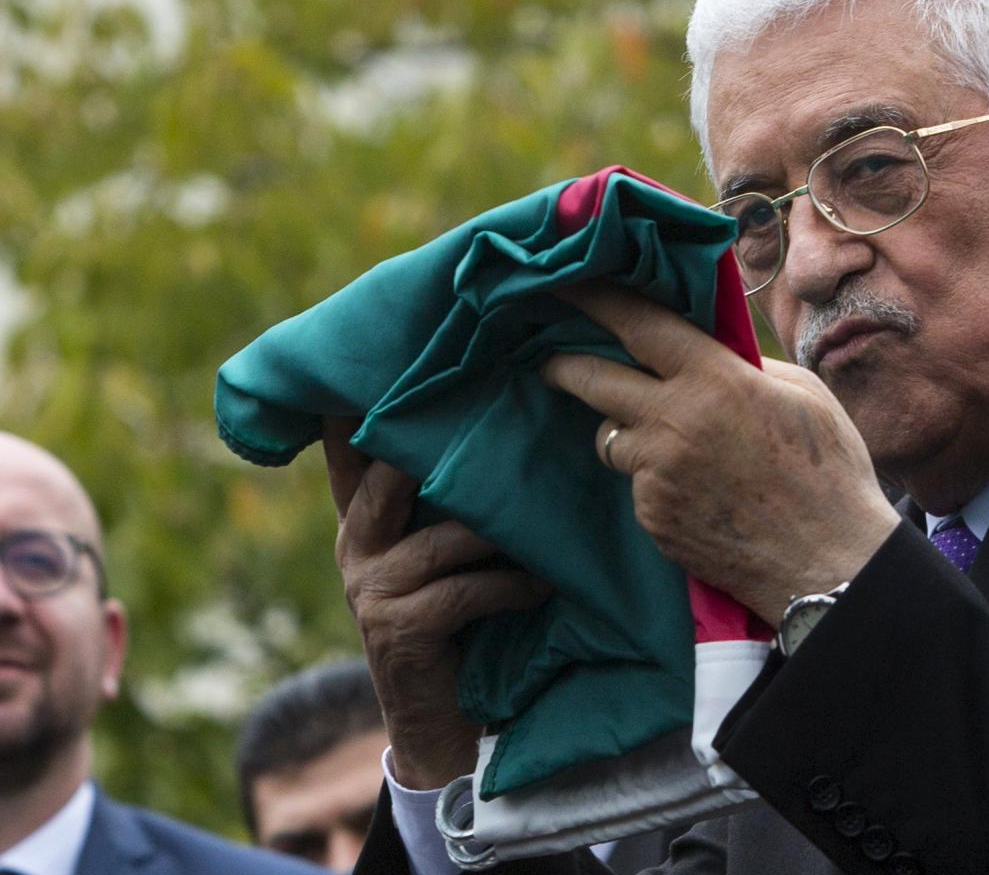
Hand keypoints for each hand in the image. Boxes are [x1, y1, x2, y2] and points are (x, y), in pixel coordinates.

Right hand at [322, 418, 549, 789]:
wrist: (441, 722)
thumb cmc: (460, 624)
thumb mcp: (447, 556)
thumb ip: (448, 504)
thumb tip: (501, 426)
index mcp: (363, 520)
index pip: (352, 450)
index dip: (361, 404)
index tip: (392, 356)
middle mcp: (356, 546)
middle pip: (389, 475)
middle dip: (435, 446)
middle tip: (491, 416)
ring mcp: (371, 588)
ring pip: (444, 537)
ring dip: (501, 532)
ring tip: (546, 525)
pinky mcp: (399, 628)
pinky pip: (466, 590)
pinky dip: (512, 586)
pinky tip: (542, 588)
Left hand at [543, 281, 900, 625]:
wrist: (828, 563)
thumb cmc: (830, 474)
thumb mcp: (804, 396)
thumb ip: (748, 367)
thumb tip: (711, 354)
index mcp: (715, 380)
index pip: (638, 325)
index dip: (596, 300)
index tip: (567, 285)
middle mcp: (674, 422)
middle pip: (592, 380)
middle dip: (564, 365)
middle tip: (551, 360)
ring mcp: (657, 474)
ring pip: (612, 438)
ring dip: (627, 432)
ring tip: (670, 445)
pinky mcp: (652, 517)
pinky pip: (638, 485)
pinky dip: (655, 482)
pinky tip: (698, 493)